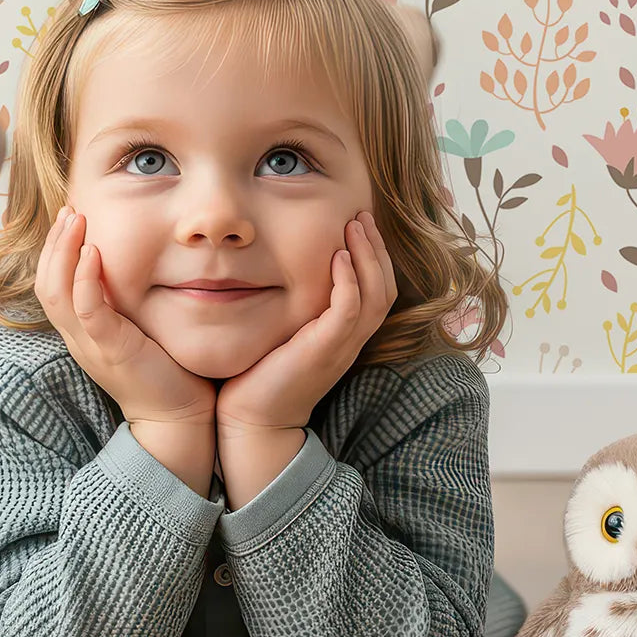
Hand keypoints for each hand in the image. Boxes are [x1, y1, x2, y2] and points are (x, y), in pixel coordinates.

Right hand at [35, 205, 217, 426]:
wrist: (178, 418)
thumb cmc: (166, 370)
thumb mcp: (139, 328)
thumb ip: (129, 302)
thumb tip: (140, 266)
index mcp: (82, 331)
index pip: (51, 284)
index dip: (55, 250)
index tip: (71, 217)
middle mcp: (78, 337)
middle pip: (45, 283)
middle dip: (54, 242)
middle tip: (69, 210)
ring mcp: (90, 344)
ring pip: (56, 293)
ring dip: (63, 251)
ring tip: (76, 220)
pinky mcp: (110, 350)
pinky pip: (86, 310)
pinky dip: (84, 279)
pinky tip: (93, 252)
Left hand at [216, 209, 397, 435]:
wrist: (252, 421)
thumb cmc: (260, 377)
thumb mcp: (285, 334)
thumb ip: (296, 307)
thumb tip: (280, 270)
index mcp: (345, 336)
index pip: (378, 291)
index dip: (375, 256)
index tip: (359, 224)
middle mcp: (350, 341)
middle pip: (385, 288)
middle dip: (377, 248)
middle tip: (362, 215)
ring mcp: (341, 347)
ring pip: (375, 295)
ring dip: (368, 256)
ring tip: (355, 225)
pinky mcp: (324, 350)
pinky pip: (349, 310)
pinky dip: (349, 281)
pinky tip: (338, 257)